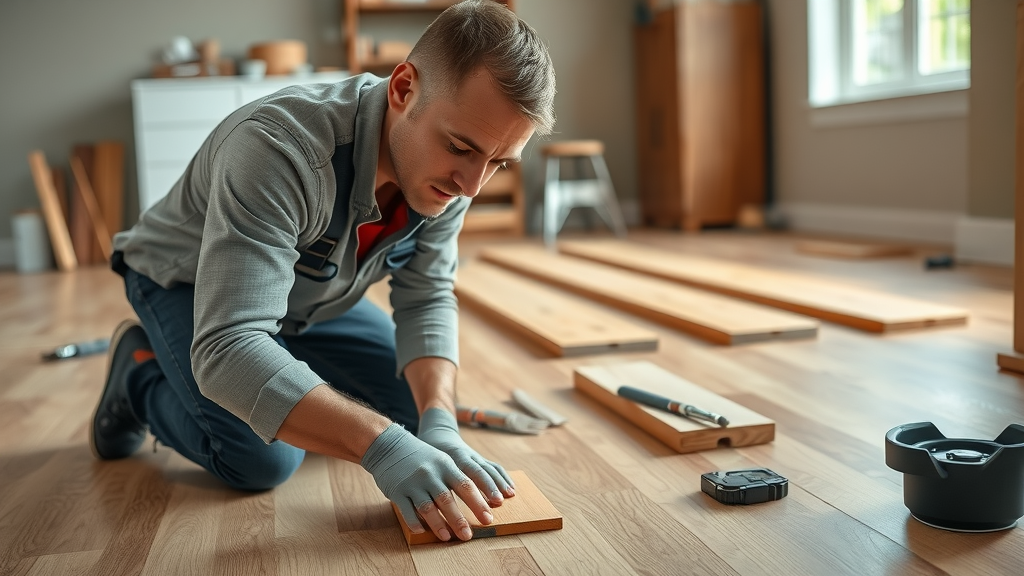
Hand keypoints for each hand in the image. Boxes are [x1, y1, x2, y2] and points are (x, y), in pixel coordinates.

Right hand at [361, 423, 491, 540]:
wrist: (389, 444)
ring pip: (427, 508)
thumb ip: (455, 479)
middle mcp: (430, 474)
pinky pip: (407, 510)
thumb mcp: (441, 460)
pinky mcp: (397, 491)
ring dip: (438, 525)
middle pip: (447, 500)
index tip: (489, 517)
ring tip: (447, 537)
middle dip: (459, 520)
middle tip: (468, 536)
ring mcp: (413, 483)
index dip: (478, 503)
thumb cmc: (420, 456)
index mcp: (445, 465)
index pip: (466, 486)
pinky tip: (421, 531)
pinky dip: (415, 522)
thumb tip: (477, 501)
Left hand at [417, 407, 515, 506]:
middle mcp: (465, 457)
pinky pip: (494, 466)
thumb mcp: (426, 469)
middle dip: (491, 490)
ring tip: (510, 496)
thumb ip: (432, 486)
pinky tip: (511, 488)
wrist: (438, 433)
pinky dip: (504, 477)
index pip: (464, 479)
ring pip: (490, 468)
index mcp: (451, 460)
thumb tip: (433, 510)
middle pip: (481, 473)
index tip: (481, 508)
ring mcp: (475, 456)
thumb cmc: (427, 457)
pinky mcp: (480, 458)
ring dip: (500, 482)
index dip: (473, 495)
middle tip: (498, 504)